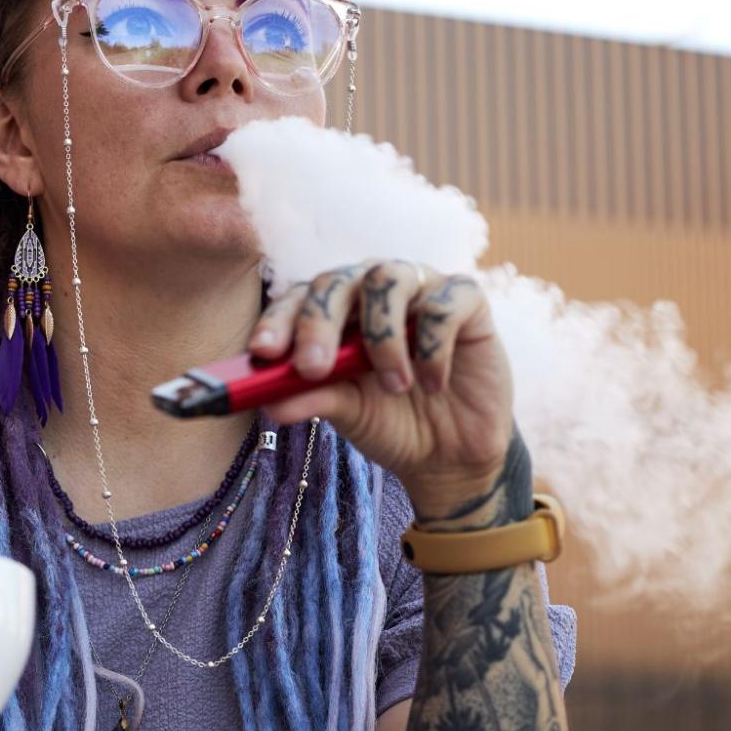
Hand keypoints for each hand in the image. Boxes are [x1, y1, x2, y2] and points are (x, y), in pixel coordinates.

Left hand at [249, 261, 514, 516]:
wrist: (451, 453)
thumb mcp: (346, 413)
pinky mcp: (467, 301)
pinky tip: (433, 384)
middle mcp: (373, 290)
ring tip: (394, 386)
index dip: (278, 320)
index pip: (298, 298)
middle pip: (337, 280)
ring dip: (382, 337)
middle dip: (319, 322)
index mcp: (335, 312)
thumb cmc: (390, 421)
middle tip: (313, 369)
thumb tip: (268, 403)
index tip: (263, 352)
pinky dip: (433, 348)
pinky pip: (443, 305)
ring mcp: (420, 289)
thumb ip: (310, 399)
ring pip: (388, 278)